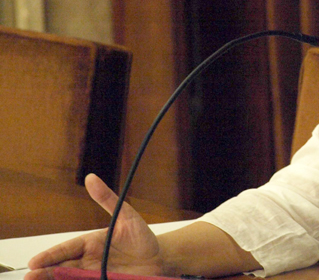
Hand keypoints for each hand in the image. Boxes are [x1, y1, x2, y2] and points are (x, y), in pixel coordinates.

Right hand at [26, 174, 162, 279]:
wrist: (159, 258)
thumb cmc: (140, 235)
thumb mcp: (126, 214)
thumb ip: (107, 199)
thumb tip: (90, 177)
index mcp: (90, 243)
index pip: (67, 249)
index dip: (51, 256)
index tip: (34, 262)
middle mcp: (89, 261)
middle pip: (62, 267)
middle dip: (45, 273)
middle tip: (29, 278)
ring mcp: (95, 275)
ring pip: (70, 279)